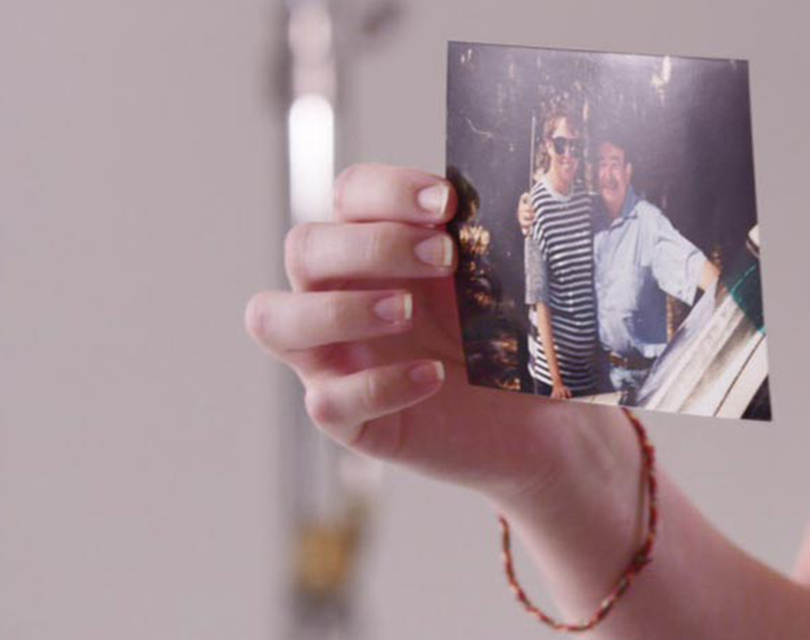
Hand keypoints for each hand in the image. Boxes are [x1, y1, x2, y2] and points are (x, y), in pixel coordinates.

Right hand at [246, 163, 631, 508]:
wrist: (536, 421)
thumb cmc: (507, 343)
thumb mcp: (500, 285)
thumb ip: (483, 241)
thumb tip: (491, 197)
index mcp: (376, 250)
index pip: (350, 194)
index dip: (389, 190)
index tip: (448, 203)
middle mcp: (340, 298)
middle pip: (302, 247)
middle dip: (371, 245)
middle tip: (442, 258)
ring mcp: (334, 360)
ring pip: (273, 321)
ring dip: (340, 308)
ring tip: (408, 312)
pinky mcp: (350, 421)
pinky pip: (327, 403)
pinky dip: (378, 386)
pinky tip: (433, 377)